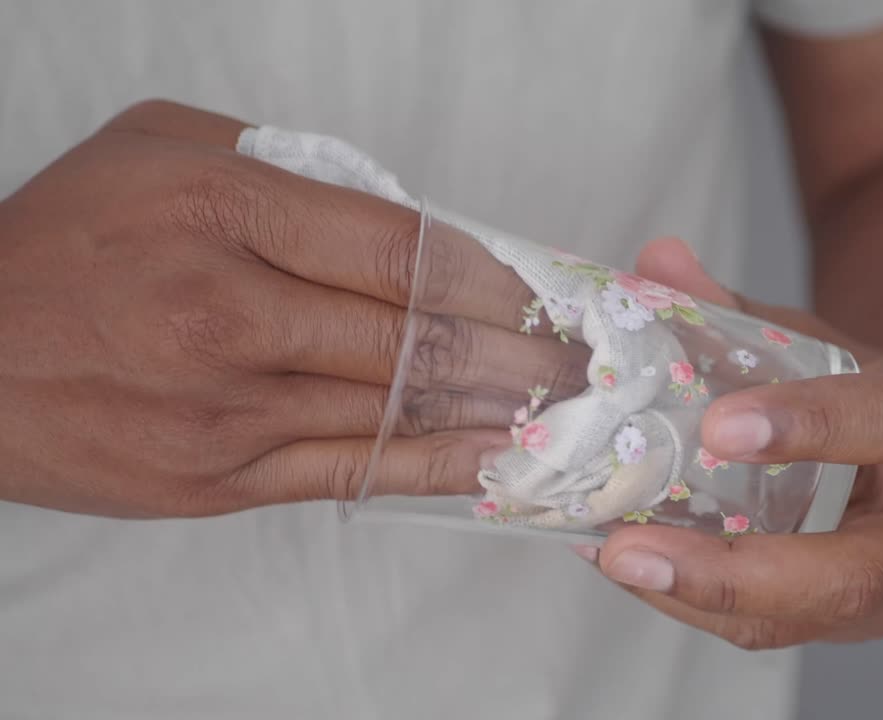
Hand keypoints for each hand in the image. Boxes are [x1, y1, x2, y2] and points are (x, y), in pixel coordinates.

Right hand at [0, 100, 585, 517]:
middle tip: (587, 359)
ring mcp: (228, 408)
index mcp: (223, 209)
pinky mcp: (221, 480)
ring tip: (568, 409)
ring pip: (398, 411)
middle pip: (416, 337)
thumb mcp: (164, 148)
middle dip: (519, 350)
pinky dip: (435, 467)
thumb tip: (401, 215)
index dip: (491, 276)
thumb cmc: (64, 240)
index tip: (543, 290)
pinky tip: (497, 461)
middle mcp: (232, 312)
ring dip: (496, 410)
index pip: (402, 247)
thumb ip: (289, 169)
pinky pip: (354, 472)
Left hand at [591, 238, 882, 648]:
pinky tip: (635, 568)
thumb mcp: (813, 336)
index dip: (816, 424)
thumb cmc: (860, 383)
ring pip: (811, 618)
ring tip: (616, 559)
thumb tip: (654, 261)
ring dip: (701, 598)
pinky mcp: (863, 623)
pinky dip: (698, 604)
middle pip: (860, 572)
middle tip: (633, 547)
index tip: (719, 427)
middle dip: (738, 571)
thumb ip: (734, 309)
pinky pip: (780, 630)